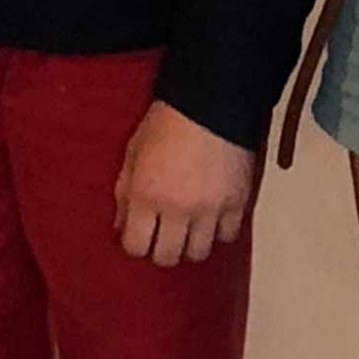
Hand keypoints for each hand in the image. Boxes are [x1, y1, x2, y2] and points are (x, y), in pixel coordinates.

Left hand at [112, 100, 256, 266]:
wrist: (210, 102)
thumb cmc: (167, 122)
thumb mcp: (133, 152)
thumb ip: (124, 192)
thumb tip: (121, 226)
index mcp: (146, 194)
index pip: (135, 246)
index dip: (135, 245)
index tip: (139, 238)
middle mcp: (176, 208)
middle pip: (167, 256)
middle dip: (162, 250)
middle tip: (163, 236)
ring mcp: (209, 209)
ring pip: (198, 253)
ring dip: (191, 244)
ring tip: (189, 229)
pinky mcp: (237, 203)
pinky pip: (228, 236)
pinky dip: (219, 231)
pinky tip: (212, 218)